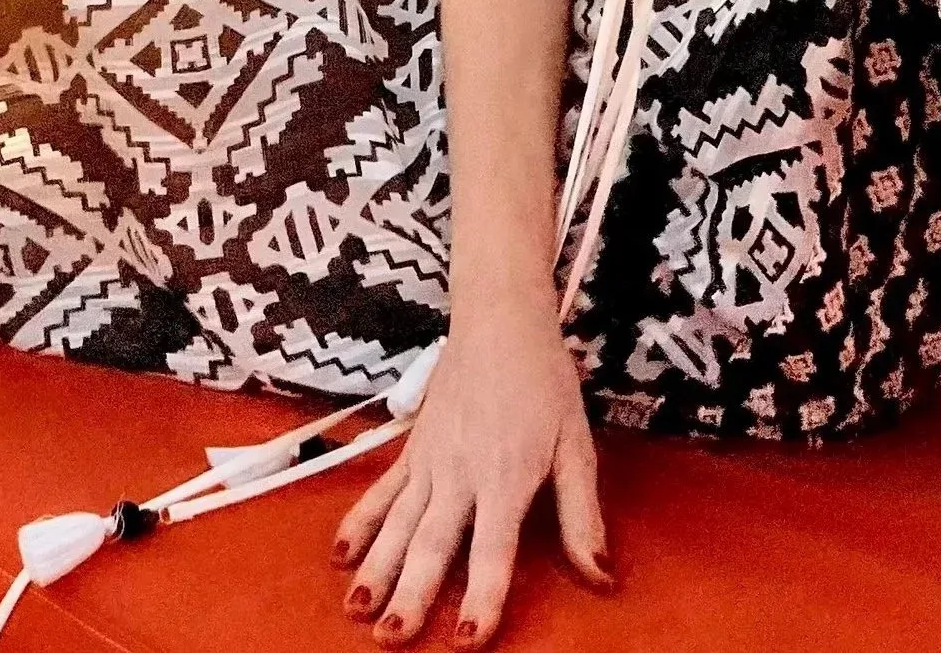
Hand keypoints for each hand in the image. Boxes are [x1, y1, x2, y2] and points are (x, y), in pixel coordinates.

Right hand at [330, 311, 610, 645]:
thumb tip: (599, 577)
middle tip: (390, 637)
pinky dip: (360, 521)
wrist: (499, 319)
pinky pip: (382, 490)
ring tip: (357, 607)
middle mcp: (460, 474)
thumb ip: (581, 516)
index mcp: (505, 478)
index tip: (465, 638)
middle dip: (410, 594)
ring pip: (398, 522)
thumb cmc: (545, 381)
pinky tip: (340, 552)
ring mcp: (429, 460)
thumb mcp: (577, 446)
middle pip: (431, 544)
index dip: (481, 597)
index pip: (491, 551)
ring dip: (376, 567)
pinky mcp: (413, 446)